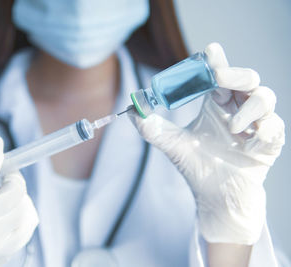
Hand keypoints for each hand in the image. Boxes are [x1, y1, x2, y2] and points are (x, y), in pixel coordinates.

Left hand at [130, 43, 284, 244]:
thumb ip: (150, 127)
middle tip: (220, 78)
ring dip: (249, 108)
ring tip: (231, 128)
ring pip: (265, 97)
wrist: (214, 196)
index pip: (219, 75)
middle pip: (247, 78)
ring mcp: (255, 125)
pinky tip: (251, 142)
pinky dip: (265, 130)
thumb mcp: (170, 143)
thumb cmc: (196, 165)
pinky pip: (275, 127)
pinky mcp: (269, 143)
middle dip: (236, 74)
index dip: (216, 62)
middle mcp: (237, 109)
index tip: (210, 50)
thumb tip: (130, 109)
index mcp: (217, 104)